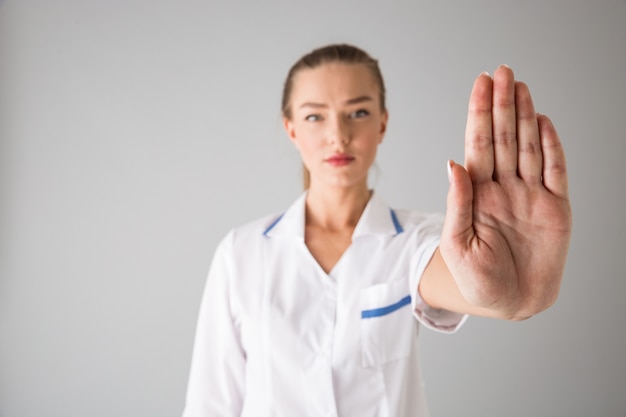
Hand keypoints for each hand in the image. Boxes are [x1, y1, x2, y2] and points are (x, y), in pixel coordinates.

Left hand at [440, 65, 571, 318]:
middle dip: (502, 105)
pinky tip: (544, 122)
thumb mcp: (458, 243)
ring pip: (529, 147)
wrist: (509, 302)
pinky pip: (555, 172)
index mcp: (478, 193)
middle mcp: (503, 187)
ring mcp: (530, 196)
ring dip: (526, 117)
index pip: (478, 144)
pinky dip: (552, 147)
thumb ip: (457, 203)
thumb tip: (452, 162)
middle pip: (504, 138)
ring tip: (520, 87)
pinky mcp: (556, 209)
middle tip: (502, 72)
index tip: (480, 84)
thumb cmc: (476, 278)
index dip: (479, 114)